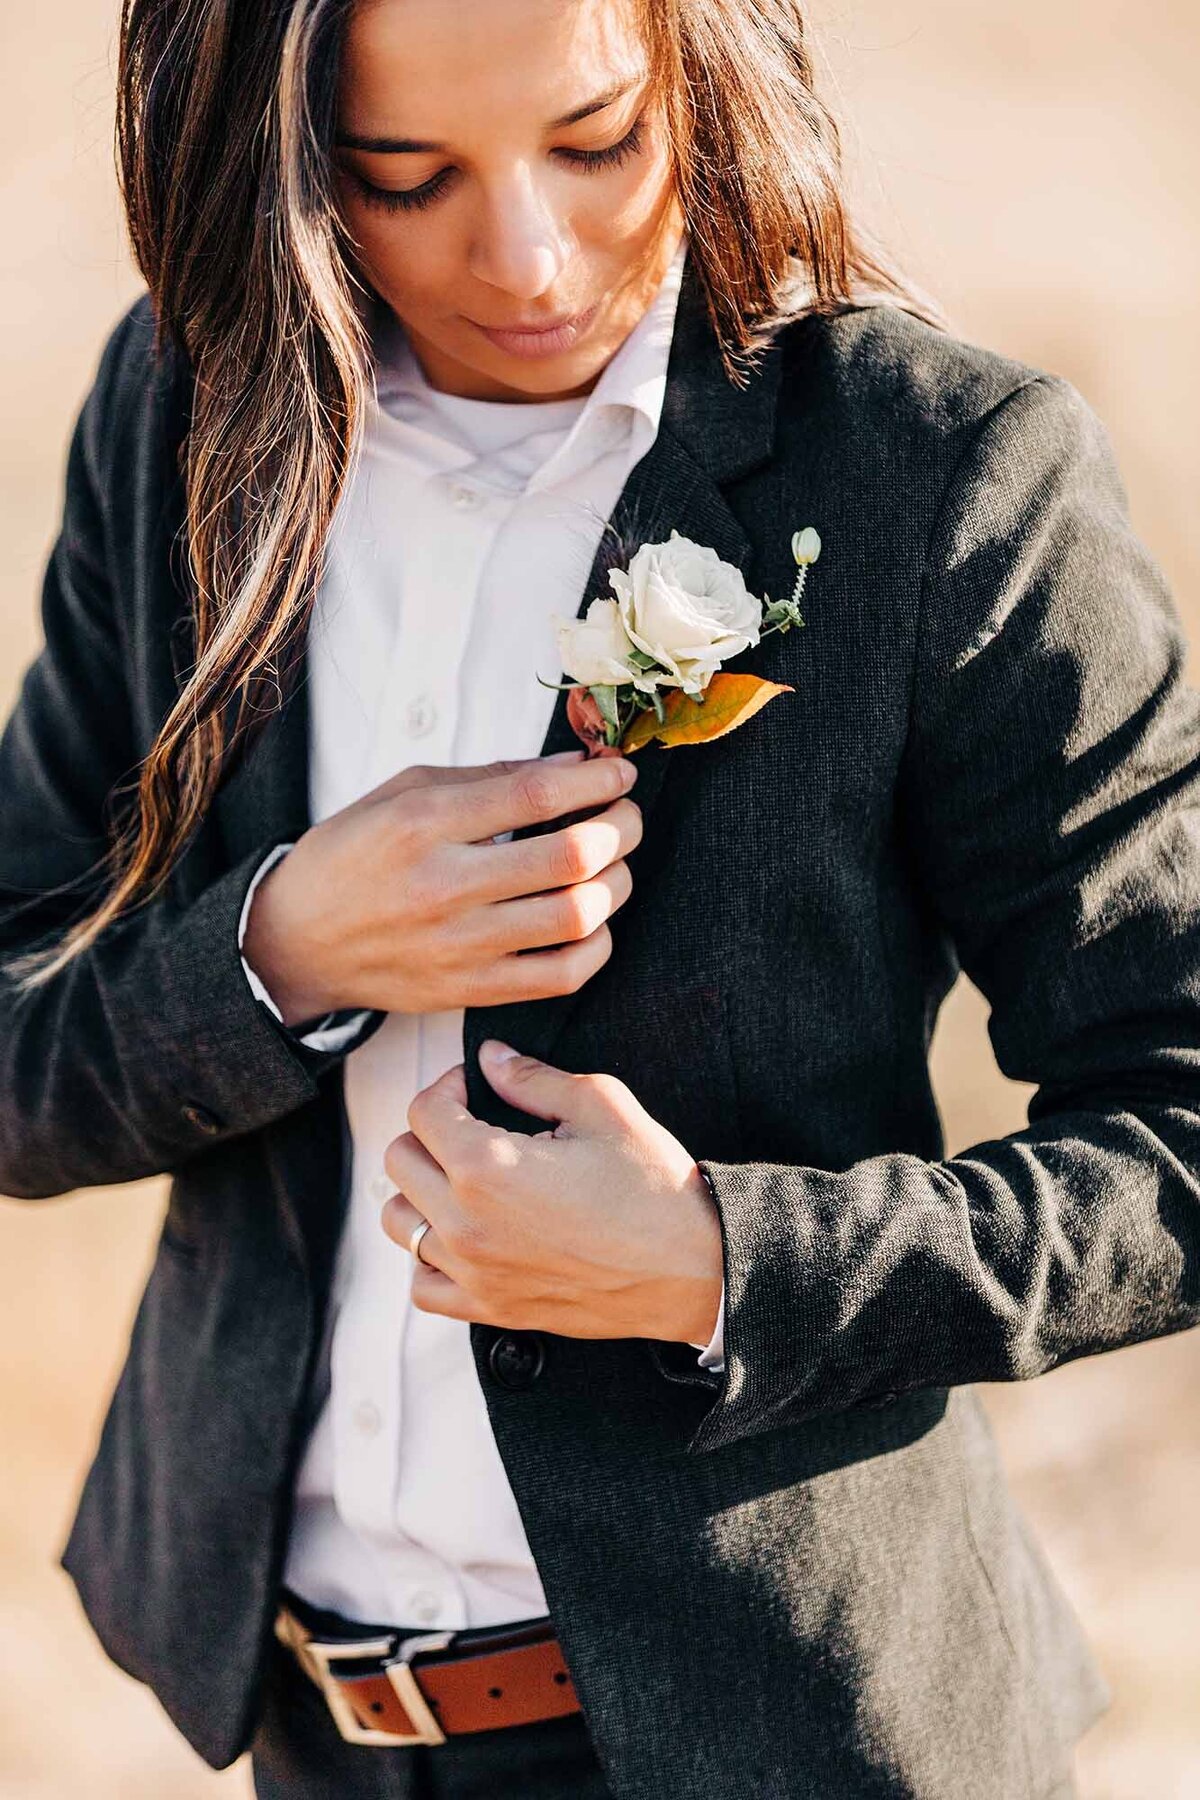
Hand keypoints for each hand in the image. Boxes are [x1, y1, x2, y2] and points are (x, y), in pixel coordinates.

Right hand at [241, 749, 641, 1024]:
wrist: (296, 941)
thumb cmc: (353, 857)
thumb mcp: (403, 791)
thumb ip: (491, 777)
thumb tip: (574, 766)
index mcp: (423, 823)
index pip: (536, 795)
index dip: (596, 779)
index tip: (619, 771)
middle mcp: (444, 886)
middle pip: (572, 855)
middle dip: (622, 827)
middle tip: (626, 816)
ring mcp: (460, 945)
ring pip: (578, 916)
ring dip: (617, 883)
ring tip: (613, 866)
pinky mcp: (471, 991)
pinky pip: (562, 975)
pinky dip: (597, 945)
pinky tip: (592, 922)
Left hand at [379, 1040, 724, 1346]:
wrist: (691, 1267)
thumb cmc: (652, 1187)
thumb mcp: (601, 1106)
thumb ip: (533, 1078)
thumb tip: (491, 1058)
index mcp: (485, 1167)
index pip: (423, 1111)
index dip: (448, 1085)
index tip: (472, 1087)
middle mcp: (466, 1224)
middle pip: (400, 1160)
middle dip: (429, 1131)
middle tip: (469, 1126)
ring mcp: (474, 1272)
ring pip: (399, 1222)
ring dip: (420, 1191)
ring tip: (462, 1179)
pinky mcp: (490, 1308)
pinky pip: (422, 1285)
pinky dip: (429, 1257)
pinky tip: (464, 1234)